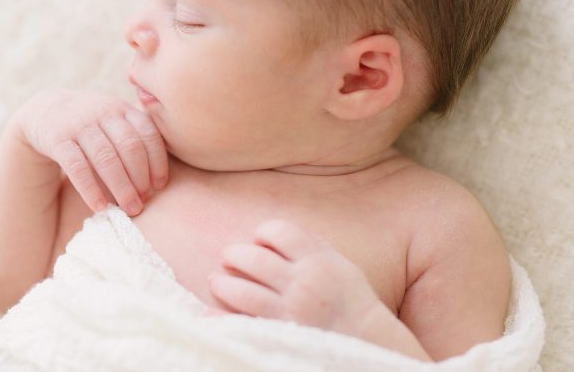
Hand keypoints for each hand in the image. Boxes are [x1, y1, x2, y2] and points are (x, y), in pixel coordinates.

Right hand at [8, 88, 168, 215]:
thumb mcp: (113, 119)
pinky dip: (90, 188)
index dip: (158, 161)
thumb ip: (135, 136)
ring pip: (106, 157)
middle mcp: (103, 112)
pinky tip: (100, 206)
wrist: (43, 111)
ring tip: (130, 209)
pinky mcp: (58, 138)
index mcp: (122, 108)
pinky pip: (77, 166)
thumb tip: (160, 179)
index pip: (148, 133)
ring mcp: (80, 124)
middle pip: (129, 147)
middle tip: (144, 202)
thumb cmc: (90, 123)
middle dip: (140, 178)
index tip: (160, 186)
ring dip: (121, 186)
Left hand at [207, 219, 381, 337]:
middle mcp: (302, 283)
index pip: (278, 231)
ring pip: (239, 289)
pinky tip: (203, 314)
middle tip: (228, 258)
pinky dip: (217, 318)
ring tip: (216, 281)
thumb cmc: (351, 301)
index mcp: (318, 260)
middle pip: (253, 257)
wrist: (370, 342)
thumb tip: (273, 233)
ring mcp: (289, 311)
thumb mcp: (340, 264)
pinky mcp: (278, 335)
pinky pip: (238, 323)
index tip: (259, 242)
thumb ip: (310, 245)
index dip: (262, 234)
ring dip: (221, 283)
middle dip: (234, 255)